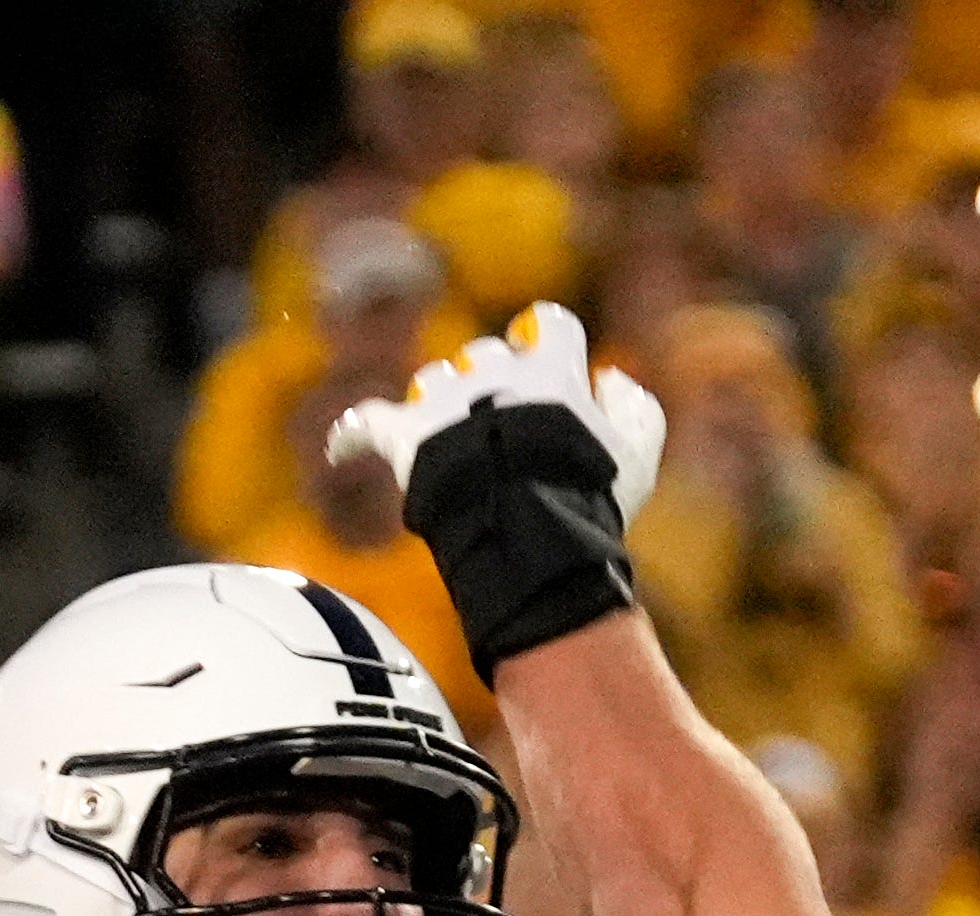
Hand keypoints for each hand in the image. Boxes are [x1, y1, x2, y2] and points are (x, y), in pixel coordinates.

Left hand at [331, 302, 664, 524]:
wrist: (527, 529)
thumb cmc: (590, 494)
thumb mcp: (640, 455)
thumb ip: (635, 409)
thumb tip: (610, 379)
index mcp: (549, 367)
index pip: (550, 322)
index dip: (552, 343)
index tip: (556, 367)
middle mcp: (491, 371)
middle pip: (487, 355)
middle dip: (496, 383)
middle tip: (510, 432)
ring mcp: (441, 402)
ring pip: (434, 382)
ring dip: (443, 404)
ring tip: (454, 444)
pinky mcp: (401, 438)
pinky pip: (362, 425)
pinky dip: (353, 438)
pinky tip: (339, 452)